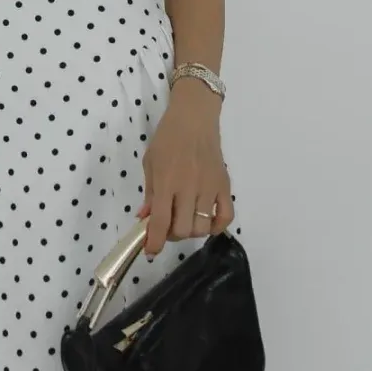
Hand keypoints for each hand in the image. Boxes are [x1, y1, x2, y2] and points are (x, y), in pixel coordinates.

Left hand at [137, 82, 233, 256]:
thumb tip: (145, 219)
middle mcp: (189, 188)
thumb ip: (150, 193)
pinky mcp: (225, 185)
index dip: (154, 242)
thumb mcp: (150, 163)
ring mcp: (209, 187)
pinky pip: (225, 217)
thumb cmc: (167, 137)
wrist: (194, 118)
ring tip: (185, 220)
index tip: (150, 252)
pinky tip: (206, 222)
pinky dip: (216, 227)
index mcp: (167, 181)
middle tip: (167, 227)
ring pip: (202, 227)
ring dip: (191, 231)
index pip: (161, 222)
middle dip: (171, 236)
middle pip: (183, 230)